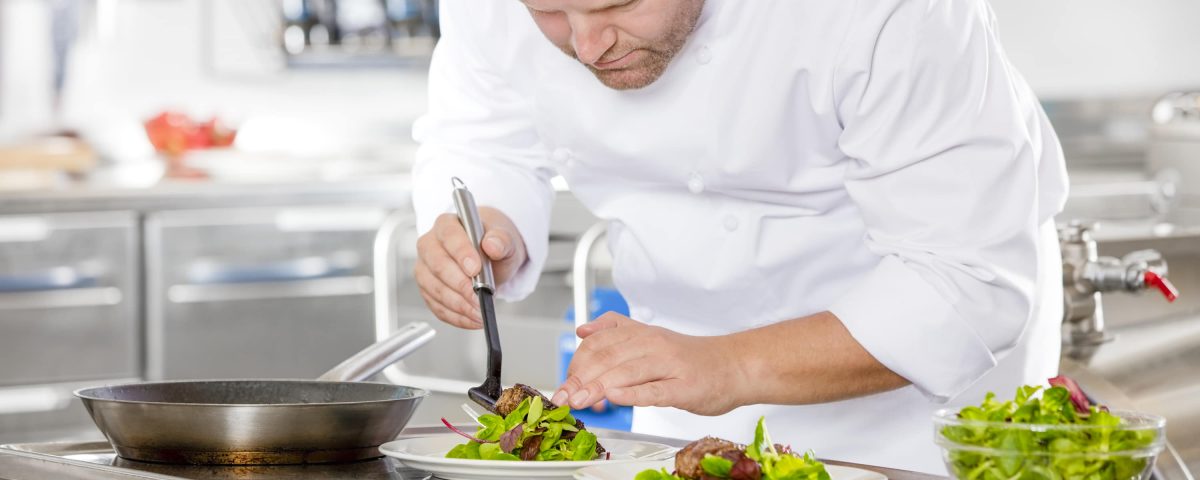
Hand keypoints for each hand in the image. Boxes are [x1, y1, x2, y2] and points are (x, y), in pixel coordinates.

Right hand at [414, 207, 526, 328]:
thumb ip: (501, 240)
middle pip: (437, 265)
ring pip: (435, 288)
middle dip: (460, 284)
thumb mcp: (506, 240)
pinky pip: (437, 306)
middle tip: (479, 297)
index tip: (476, 269)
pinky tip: (472, 318)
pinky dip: (456, 316)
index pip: (449, 235)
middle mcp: (430, 245)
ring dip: (458, 304)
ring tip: (479, 311)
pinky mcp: (428, 290)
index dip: (461, 252)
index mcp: (447, 224)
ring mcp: (425, 269)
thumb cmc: (493, 244)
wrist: (491, 256)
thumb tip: (492, 245)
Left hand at [551, 313, 748, 415]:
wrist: (734, 366)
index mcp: (641, 334)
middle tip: (563, 397)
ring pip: (626, 372)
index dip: (576, 364)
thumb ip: (616, 331)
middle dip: (579, 379)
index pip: (598, 344)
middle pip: (607, 358)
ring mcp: (669, 365)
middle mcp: (653, 345)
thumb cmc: (691, 359)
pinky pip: (654, 389)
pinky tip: (615, 397)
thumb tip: (582, 330)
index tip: (564, 384)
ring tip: (579, 401)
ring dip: (597, 387)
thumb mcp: (651, 337)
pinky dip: (632, 394)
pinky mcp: (683, 387)